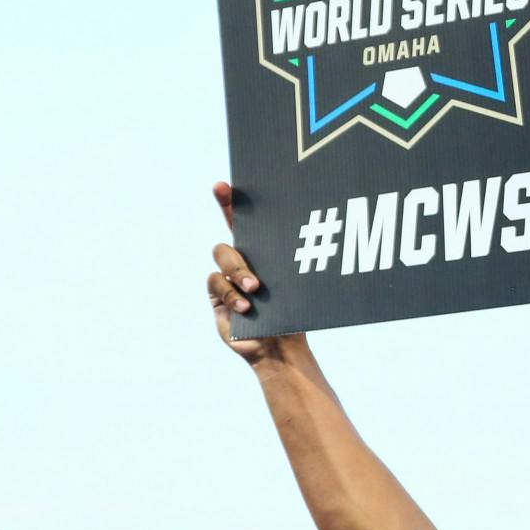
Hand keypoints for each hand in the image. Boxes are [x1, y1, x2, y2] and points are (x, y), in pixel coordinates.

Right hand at [208, 181, 306, 366]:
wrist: (281, 345)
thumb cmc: (294, 311)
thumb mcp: (295, 283)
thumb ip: (292, 263)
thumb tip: (312, 233)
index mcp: (261, 253)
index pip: (244, 222)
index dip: (230, 201)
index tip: (223, 184)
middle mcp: (241, 261)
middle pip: (230, 234)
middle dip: (226, 212)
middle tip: (224, 197)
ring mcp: (227, 278)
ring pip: (223, 256)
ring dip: (239, 270)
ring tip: (255, 288)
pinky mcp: (217, 296)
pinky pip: (217, 283)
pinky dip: (231, 294)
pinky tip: (245, 308)